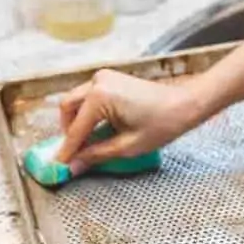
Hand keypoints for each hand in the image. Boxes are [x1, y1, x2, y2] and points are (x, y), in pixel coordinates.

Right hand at [57, 68, 202, 173]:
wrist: (186, 104)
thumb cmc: (162, 124)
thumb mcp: (127, 146)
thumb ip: (96, 155)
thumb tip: (73, 167)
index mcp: (100, 96)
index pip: (75, 130)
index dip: (66, 151)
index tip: (58, 166)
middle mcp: (97, 82)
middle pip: (67, 109)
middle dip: (68, 132)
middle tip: (74, 154)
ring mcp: (104, 77)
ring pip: (76, 101)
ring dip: (76, 122)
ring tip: (86, 144)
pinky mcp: (111, 79)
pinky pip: (89, 97)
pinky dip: (87, 113)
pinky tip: (96, 130)